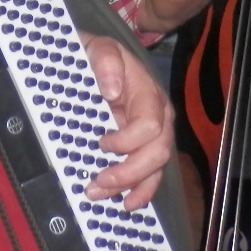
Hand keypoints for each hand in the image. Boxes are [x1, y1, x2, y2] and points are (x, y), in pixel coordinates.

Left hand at [81, 33, 173, 209]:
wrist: (92, 61)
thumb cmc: (95, 56)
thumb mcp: (97, 47)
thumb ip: (106, 60)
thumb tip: (113, 90)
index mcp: (149, 93)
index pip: (150, 125)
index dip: (127, 140)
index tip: (101, 143)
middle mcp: (158, 116)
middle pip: (157, 152)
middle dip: (129, 173)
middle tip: (98, 183)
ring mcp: (153, 134)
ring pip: (154, 169)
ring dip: (130, 187)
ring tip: (99, 196)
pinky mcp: (143, 147)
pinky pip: (149, 174)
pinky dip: (139, 191)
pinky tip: (126, 203)